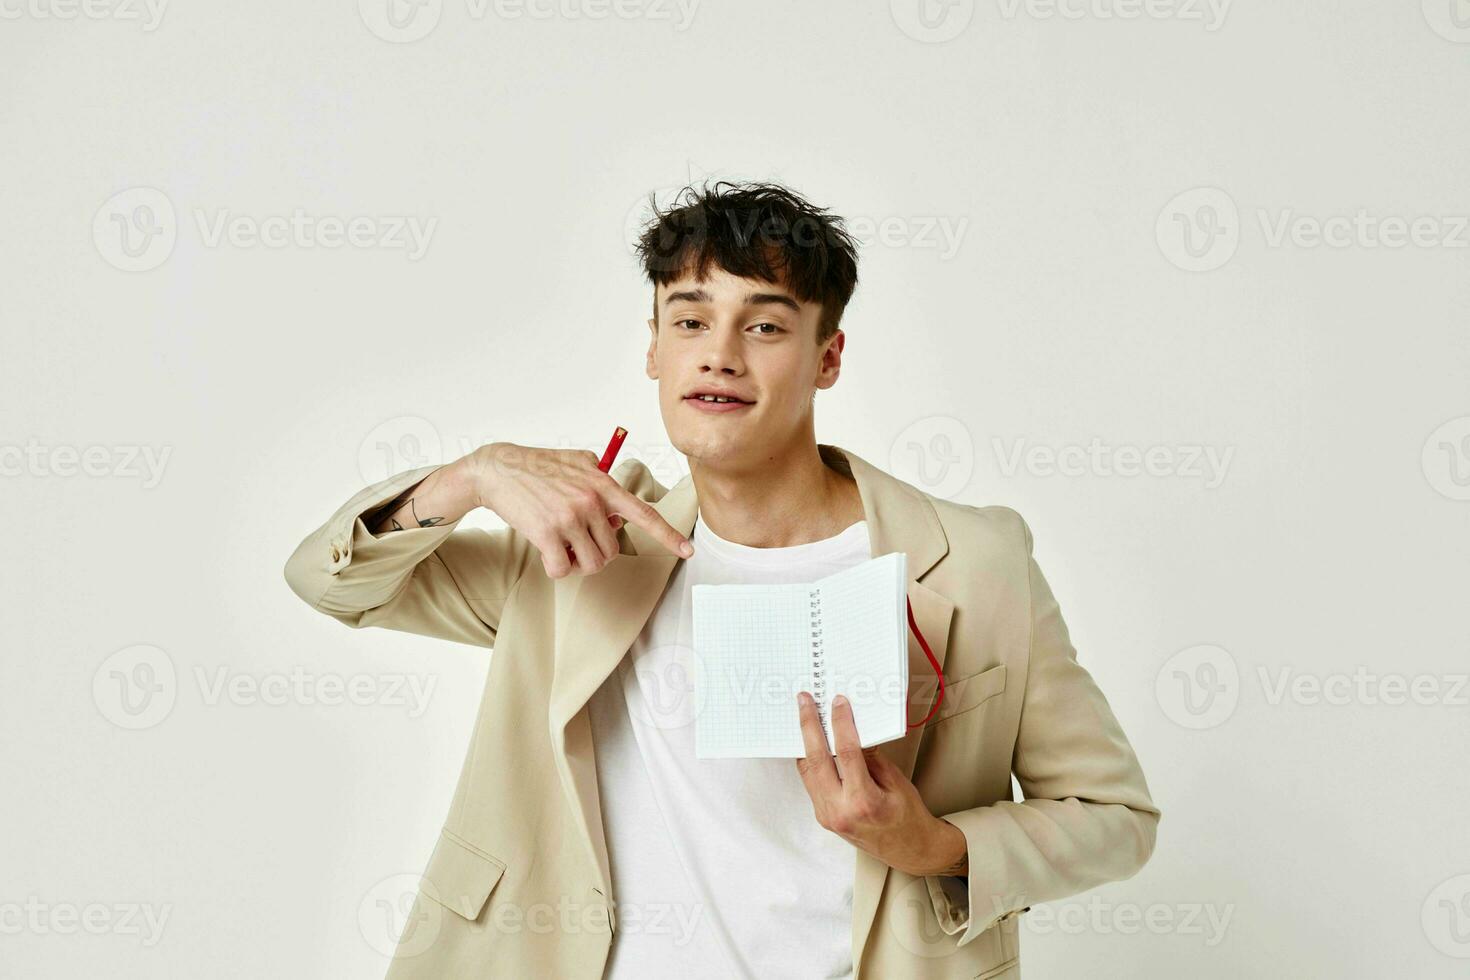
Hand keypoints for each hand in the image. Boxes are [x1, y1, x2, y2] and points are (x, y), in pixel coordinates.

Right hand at [466, 442, 692, 577]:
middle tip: (576, 542)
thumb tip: (619, 514)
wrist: (498, 469)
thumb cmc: (539, 466)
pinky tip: (547, 554)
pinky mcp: (547, 533)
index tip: (688, 551)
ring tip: (562, 548)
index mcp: (603, 484)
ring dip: (577, 564)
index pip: (644, 514)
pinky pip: (562, 569)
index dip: (668, 535)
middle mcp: (591, 501)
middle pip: (612, 550)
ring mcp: (570, 517)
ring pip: (591, 564)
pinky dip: (556, 569)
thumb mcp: (579, 462)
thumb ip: (603, 482)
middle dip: (596, 553)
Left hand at [794, 692, 968, 877]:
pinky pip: (811, 782)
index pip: (846, 753)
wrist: (909, 851)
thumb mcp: (897, 782)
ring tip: (804, 716)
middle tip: (804, 701)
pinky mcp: (823, 816)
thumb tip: (854, 730)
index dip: (841, 723)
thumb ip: (872, 757)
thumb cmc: (908, 818)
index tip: (838, 703)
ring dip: (804, 742)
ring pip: (808, 771)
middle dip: (808, 726)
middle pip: (817, 760)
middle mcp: (840, 810)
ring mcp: (827, 816)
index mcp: (864, 801)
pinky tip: (811, 743)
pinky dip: (810, 760)